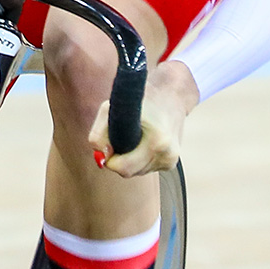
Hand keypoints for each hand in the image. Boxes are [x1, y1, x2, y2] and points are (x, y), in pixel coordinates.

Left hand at [89, 61, 198, 176]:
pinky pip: (145, 169)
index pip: (124, 167)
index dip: (111, 159)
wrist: (170, 96)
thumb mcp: (112, 108)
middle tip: (119, 139)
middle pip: (129, 172)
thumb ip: (99, 134)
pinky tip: (143, 142)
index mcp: (158, 141)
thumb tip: (102, 157)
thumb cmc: (138, 100)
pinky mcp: (171, 163)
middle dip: (118, 160)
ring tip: (134, 137)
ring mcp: (171, 160)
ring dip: (129, 160)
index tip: (109, 145)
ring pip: (137, 172)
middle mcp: (167, 154)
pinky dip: (139, 159)